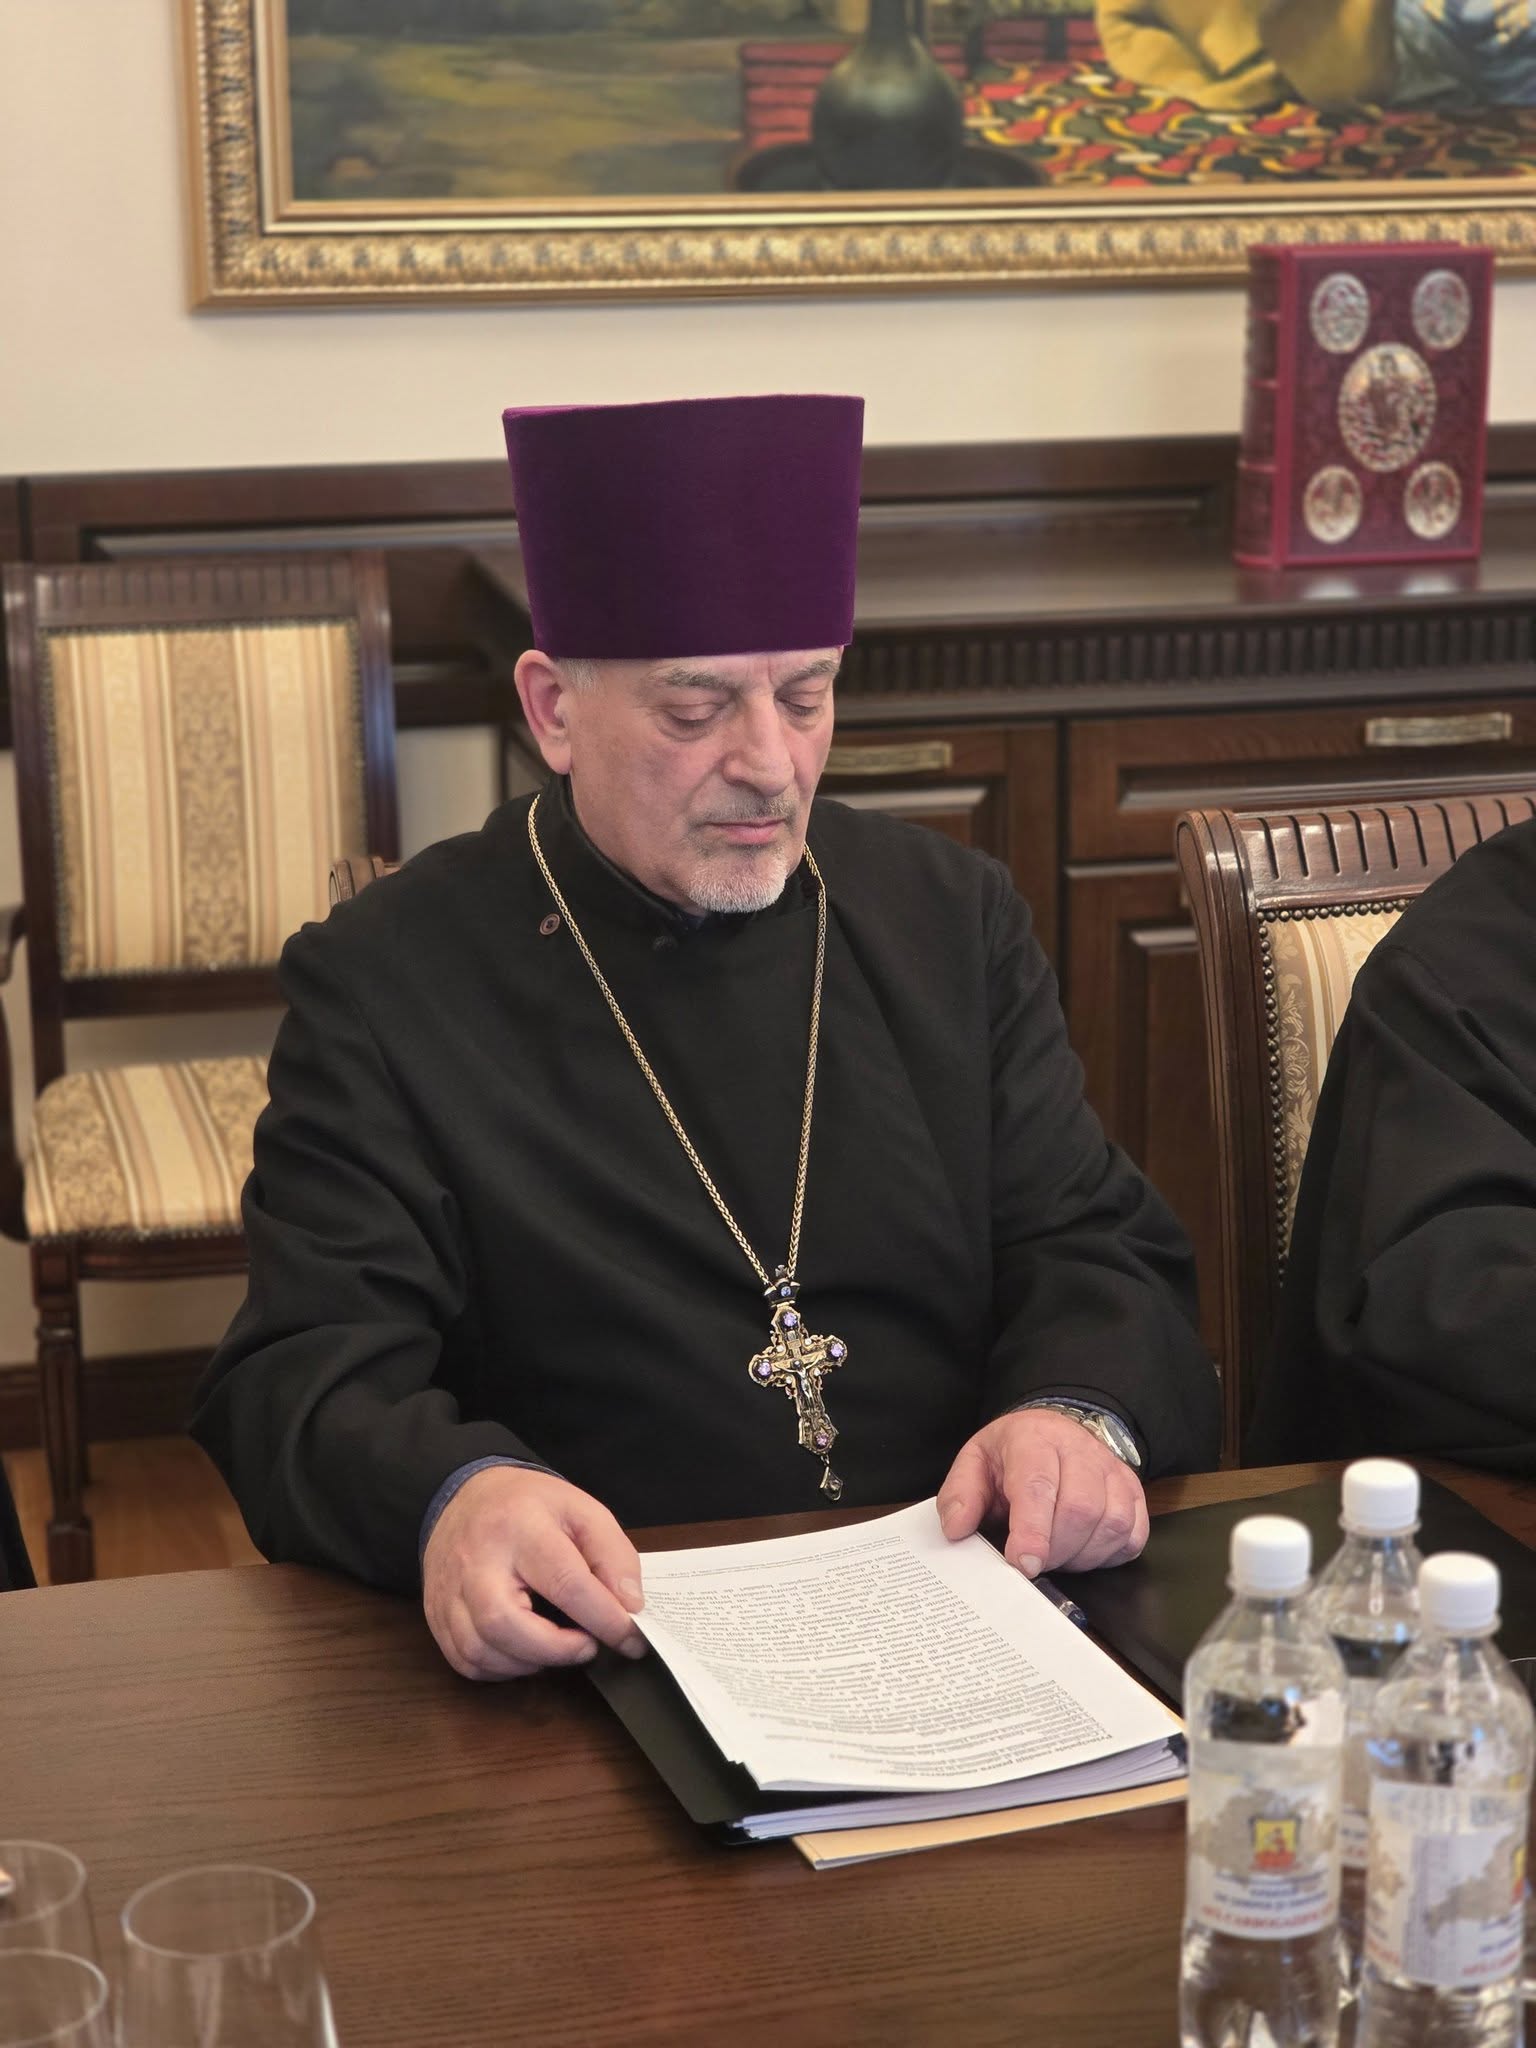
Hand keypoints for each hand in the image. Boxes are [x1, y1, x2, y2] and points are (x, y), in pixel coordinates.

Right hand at [422, 1466, 647, 1679]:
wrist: (464, 1495)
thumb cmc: (528, 1506)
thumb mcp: (582, 1510)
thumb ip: (613, 1555)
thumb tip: (629, 1607)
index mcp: (520, 1526)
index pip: (565, 1582)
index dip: (604, 1618)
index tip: (631, 1638)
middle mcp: (477, 1561)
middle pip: (504, 1623)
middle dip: (556, 1649)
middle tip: (588, 1647)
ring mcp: (449, 1590)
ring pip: (480, 1650)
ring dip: (529, 1663)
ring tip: (558, 1647)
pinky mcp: (436, 1615)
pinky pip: (465, 1661)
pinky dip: (500, 1669)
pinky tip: (525, 1653)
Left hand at [937, 1408, 1148, 1576]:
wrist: (1054, 1430)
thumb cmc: (1013, 1455)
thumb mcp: (975, 1463)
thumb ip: (960, 1495)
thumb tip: (957, 1529)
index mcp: (1033, 1440)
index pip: (1038, 1486)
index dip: (1032, 1532)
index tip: (1023, 1565)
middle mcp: (1079, 1451)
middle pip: (1080, 1510)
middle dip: (1055, 1550)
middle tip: (1033, 1561)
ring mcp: (1112, 1470)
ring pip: (1111, 1524)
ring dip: (1081, 1555)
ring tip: (1055, 1554)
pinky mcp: (1133, 1492)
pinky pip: (1133, 1534)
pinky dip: (1108, 1554)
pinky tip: (1083, 1550)